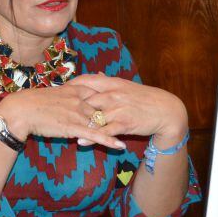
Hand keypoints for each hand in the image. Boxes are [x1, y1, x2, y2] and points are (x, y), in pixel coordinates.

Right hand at [0, 85, 127, 150]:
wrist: (21, 110)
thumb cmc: (33, 104)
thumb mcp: (53, 94)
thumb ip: (65, 95)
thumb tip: (70, 96)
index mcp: (74, 90)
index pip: (98, 93)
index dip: (112, 98)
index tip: (125, 100)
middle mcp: (79, 100)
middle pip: (104, 107)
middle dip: (121, 113)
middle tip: (137, 116)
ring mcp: (77, 113)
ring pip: (103, 122)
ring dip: (119, 128)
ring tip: (135, 132)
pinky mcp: (73, 127)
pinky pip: (95, 135)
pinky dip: (109, 141)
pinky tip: (120, 146)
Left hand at [67, 74, 187, 145]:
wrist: (165, 110)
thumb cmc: (143, 98)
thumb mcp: (125, 86)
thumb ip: (109, 82)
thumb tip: (98, 75)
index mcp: (111, 83)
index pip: (85, 81)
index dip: (69, 86)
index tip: (56, 91)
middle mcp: (112, 94)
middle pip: (84, 98)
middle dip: (67, 105)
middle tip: (51, 111)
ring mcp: (118, 109)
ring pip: (92, 116)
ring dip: (76, 123)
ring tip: (60, 128)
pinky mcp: (125, 124)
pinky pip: (105, 131)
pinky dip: (92, 137)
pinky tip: (81, 141)